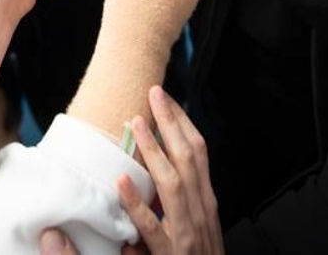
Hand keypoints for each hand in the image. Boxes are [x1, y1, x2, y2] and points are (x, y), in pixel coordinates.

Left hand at [118, 87, 224, 254]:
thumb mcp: (195, 227)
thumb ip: (177, 203)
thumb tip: (154, 174)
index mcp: (205, 203)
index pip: (198, 155)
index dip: (184, 124)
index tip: (168, 100)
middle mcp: (201, 212)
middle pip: (189, 159)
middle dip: (172, 123)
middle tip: (154, 93)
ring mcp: (188, 234)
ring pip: (173, 185)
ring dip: (154, 151)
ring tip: (136, 124)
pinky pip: (153, 229)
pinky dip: (139, 205)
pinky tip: (122, 184)